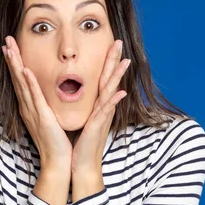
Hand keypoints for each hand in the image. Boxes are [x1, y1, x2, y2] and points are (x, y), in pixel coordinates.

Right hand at [2, 36, 72, 168]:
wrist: (58, 161)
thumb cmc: (57, 141)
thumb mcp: (50, 118)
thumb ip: (47, 105)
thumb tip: (49, 93)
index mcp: (30, 107)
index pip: (21, 80)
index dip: (15, 63)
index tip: (10, 47)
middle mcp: (28, 107)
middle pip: (17, 78)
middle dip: (11, 58)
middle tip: (6, 40)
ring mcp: (33, 112)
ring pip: (22, 84)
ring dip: (16, 65)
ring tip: (10, 48)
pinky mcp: (42, 117)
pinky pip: (35, 97)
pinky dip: (29, 83)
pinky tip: (25, 70)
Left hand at [71, 39, 129, 173]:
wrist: (80, 162)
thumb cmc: (80, 141)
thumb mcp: (82, 117)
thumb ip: (85, 104)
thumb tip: (79, 92)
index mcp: (96, 104)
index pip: (102, 78)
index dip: (107, 61)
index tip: (110, 44)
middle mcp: (102, 107)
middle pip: (109, 79)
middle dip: (114, 60)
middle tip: (119, 42)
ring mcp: (102, 116)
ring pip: (111, 91)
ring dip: (118, 76)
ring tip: (125, 61)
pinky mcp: (98, 125)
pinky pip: (106, 111)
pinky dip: (113, 101)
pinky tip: (120, 92)